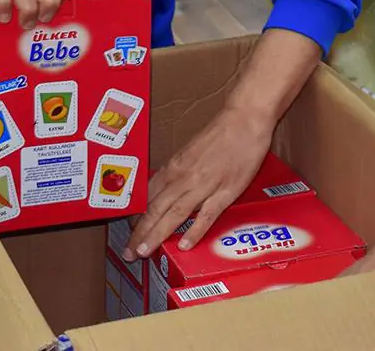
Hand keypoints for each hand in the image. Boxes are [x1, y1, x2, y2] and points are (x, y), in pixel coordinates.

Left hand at [125, 105, 273, 257]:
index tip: (129, 231)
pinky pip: (207, 216)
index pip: (148, 196)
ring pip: (175, 215)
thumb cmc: (220, 132)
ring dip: (157, 235)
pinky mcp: (225, 192)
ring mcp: (204, 186)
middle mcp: (184, 177)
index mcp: (174, 166)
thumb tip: (166, 187)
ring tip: (144, 252)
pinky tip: (184, 245)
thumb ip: (178, 170)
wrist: (245, 120)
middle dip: (140, 233)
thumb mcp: (190, 150)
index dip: (137, 216)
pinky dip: (194, 231)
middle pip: (155, 209)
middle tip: (129, 253)